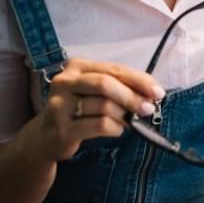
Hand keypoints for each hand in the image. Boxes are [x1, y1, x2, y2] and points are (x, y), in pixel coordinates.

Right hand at [33, 59, 163, 161]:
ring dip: (124, 116)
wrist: (46, 136)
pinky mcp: (62, 128)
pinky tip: (117, 129)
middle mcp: (65, 82)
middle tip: (148, 108)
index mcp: (76, 66)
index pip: (114, 69)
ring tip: (128, 121)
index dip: (139, 80)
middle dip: (132, 97)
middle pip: (106, 84)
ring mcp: (60, 105)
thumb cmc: (78, 110)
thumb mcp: (95, 92)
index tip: (157, 91)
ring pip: (104, 106)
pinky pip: (99, 125)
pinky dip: (115, 128)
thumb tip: (152, 94)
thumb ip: (120, 87)